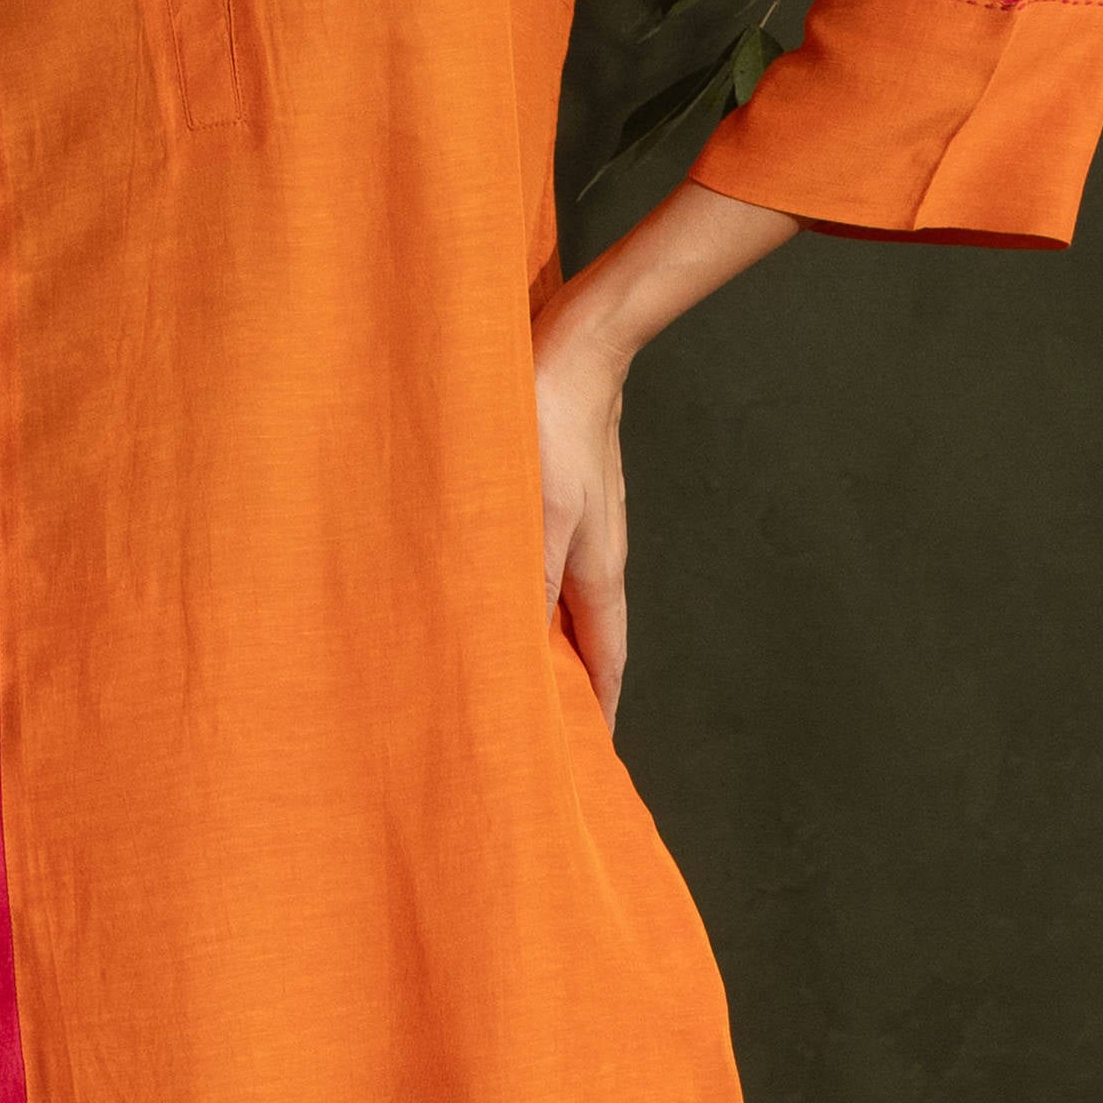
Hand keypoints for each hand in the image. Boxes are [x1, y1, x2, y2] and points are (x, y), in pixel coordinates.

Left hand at [529, 178, 803, 740]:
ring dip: (545, 642)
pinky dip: (527, 595)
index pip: (606, 661)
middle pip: (589, 638)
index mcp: (596, 569)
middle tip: (541, 732)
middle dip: (572, 687)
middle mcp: (594, 554)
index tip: (587, 761)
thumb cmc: (551, 421)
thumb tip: (528, 654)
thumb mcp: (537, 510)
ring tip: (511, 677)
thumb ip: (533, 581)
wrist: (573, 341)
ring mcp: (579, 525)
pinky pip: (544, 565)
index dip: (599, 713)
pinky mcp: (558, 496)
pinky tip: (497, 595)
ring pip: (563, 602)